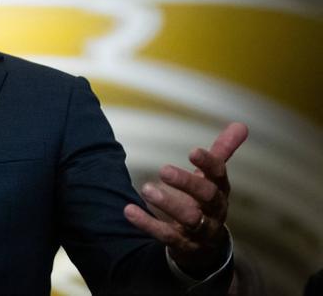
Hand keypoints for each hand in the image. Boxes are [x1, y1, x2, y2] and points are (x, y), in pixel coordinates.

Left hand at [123, 122, 247, 277]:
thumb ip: (223, 151)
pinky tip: (129, 210)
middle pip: (207, 196)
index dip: (208, 163)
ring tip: (146, 189)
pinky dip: (148, 224)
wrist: (205, 247)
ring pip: (190, 219)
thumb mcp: (213, 178)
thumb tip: (241, 124)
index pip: (219, 174)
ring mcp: (201, 230)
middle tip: (163, 170)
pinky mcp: (183, 245)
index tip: (193, 151)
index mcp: (220, 190)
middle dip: (187, 183)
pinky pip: (167, 236)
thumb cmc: (206, 202)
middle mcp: (214, 210)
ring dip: (169, 204)